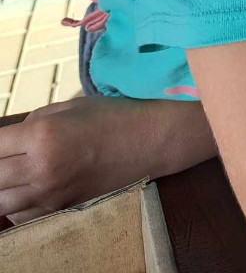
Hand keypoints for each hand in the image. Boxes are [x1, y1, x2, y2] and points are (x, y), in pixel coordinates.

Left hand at [0, 96, 158, 225]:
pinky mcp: (62, 211)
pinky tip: (25, 189)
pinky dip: (15, 205)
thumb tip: (7, 141)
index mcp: (42, 136)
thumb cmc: (112, 116)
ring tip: (12, 174)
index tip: (1, 143)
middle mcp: (42, 170)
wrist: (150, 141)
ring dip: (3, 188)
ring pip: (1, 204)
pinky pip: (21, 216)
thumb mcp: (68, 108)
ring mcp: (52, 195)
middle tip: (7, 157)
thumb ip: (31, 124)